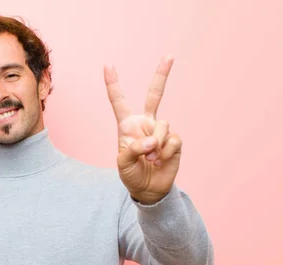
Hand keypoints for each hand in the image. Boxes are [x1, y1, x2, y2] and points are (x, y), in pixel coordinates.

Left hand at [104, 55, 181, 203]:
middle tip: (169, 55)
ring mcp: (161, 131)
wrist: (148, 189)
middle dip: (162, 74)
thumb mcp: (123, 164)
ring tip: (151, 158)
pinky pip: (173, 139)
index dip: (113, 84)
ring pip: (162, 125)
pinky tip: (161, 161)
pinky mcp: (174, 141)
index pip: (119, 101)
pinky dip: (166, 152)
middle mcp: (145, 123)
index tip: (107, 65)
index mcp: (127, 126)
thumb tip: (153, 140)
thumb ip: (133, 150)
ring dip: (156, 144)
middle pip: (154, 95)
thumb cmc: (131, 174)